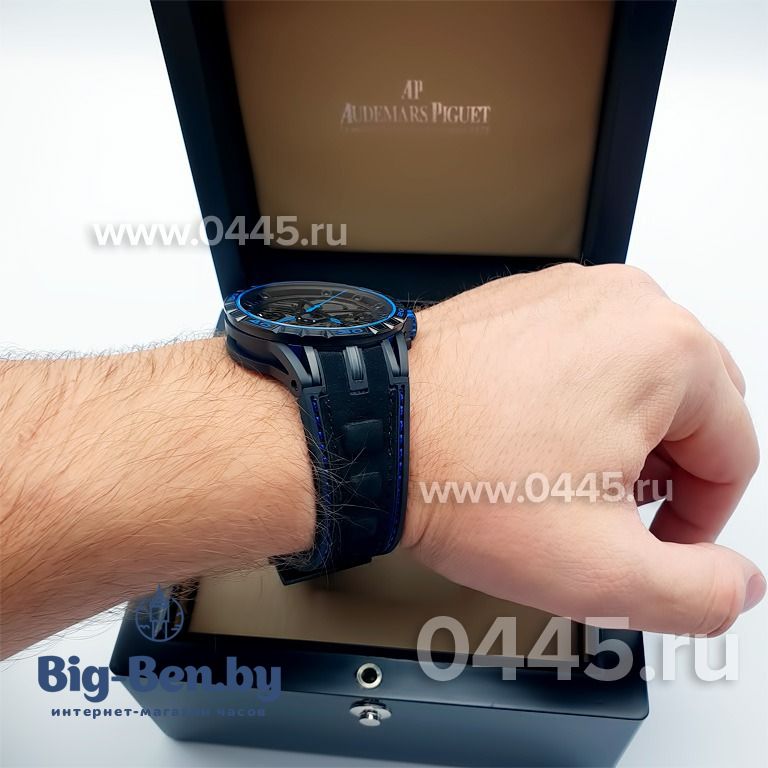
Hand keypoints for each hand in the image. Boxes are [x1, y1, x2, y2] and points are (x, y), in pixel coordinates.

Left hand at [403, 263, 762, 634]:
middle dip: (665, 473)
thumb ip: (696, 593)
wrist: (372, 435)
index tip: (661, 542)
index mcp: (668, 349)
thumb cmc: (464, 479)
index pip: (735, 452)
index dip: (702, 518)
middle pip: (692, 409)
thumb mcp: (602, 572)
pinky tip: (535, 439)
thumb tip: (731, 584)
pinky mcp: (526, 301)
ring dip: (622, 436)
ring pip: (639, 381)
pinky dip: (578, 401)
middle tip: (612, 514)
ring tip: (566, 478)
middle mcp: (623, 302)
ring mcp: (569, 294)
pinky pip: (585, 356)